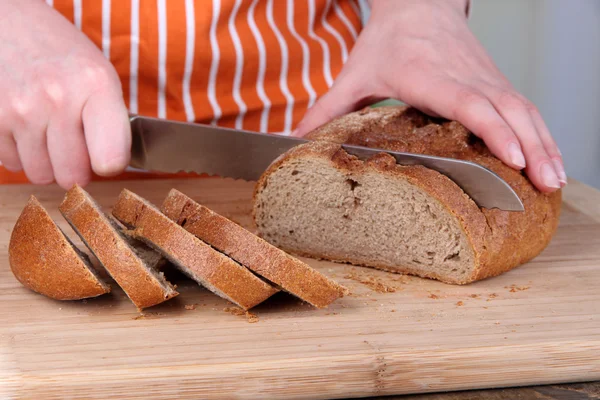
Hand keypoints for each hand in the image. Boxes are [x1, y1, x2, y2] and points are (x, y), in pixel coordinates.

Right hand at [0, 0, 129, 188]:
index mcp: (95, 86)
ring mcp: (20, 109)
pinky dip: (21, 153)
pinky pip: (12, 163)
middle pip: (72, 176)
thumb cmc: (65, 57)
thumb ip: (112, 123)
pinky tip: (27, 127)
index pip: (110, 158)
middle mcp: (57, 99)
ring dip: (46, 161)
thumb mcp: (101, 78)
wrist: (12, 25)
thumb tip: (109, 170)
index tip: (107, 159)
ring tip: (49, 130)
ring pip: (41, 175)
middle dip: (75, 167)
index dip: (110, 165)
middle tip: (75, 143)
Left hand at [294, 0, 565, 192]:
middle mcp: (465, 76)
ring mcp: (486, 77)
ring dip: (543, 144)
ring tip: (554, 181)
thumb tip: (296, 139)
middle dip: (529, 147)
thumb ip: (328, 107)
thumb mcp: (355, 72)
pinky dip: (541, 133)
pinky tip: (548, 157)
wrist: (418, 2)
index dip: (492, 128)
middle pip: (506, 110)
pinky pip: (524, 108)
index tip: (510, 156)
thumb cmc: (388, 40)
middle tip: (544, 185)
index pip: (469, 102)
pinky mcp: (494, 81)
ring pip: (523, 110)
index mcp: (430, 75)